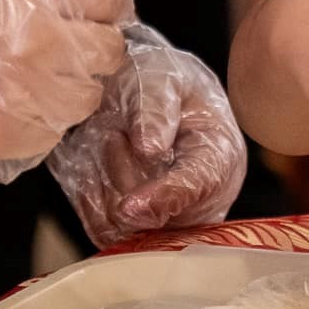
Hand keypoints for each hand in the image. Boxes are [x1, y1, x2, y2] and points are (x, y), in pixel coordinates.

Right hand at [0, 0, 130, 169]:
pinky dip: (43, 119)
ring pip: (89, 97)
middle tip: (69, 46)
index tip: (98, 9)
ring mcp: (27, 98)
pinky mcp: (9, 139)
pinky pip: (55, 132)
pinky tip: (14, 103)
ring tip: (39, 77)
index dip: (108, 3)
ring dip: (73, 86)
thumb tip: (92, 0)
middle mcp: (42, 45)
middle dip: (95, 45)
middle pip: (111, 51)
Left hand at [49, 30, 248, 245]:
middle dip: (123, 176)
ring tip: (112, 142)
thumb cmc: (163, 85)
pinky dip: (90, 199)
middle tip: (115, 133)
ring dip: (104, 184)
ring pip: (124, 227)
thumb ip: (156, 107)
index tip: (129, 204)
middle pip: (156, 217)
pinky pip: (103, 231)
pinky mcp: (140, 230)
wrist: (150, 98)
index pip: (198, 186)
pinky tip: (95, 166)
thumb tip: (150, 150)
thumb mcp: (162, 78)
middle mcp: (202, 199)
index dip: (164, 197)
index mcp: (218, 155)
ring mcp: (171, 221)